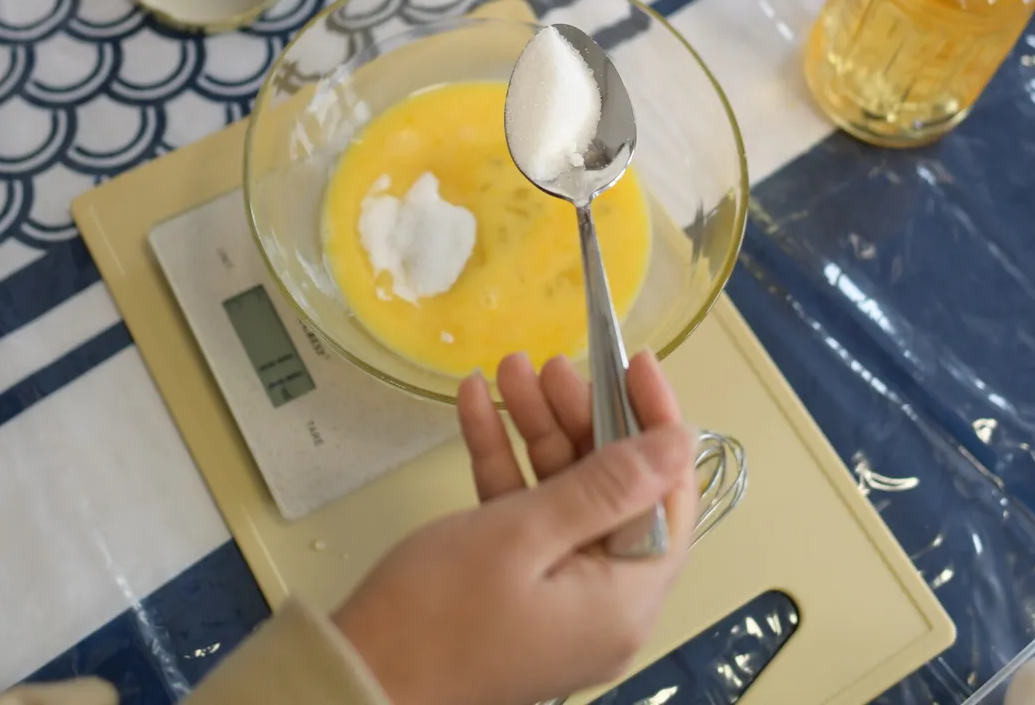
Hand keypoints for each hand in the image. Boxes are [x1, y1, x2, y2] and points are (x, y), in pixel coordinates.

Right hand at [334, 352, 694, 704]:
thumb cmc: (437, 614)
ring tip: (509, 369)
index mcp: (625, 599)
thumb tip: (679, 444)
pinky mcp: (515, 592)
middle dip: (582, 419)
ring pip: (565, 496)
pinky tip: (476, 407)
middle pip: (614, 491)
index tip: (634, 363)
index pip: (668, 495)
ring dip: (537, 431)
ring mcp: (558, 599)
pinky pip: (525, 518)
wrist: (355, 682)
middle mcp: (604, 604)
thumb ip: (607, 486)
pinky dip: (503, 464)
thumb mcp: (523, 534)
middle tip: (549, 364)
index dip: (656, 423)